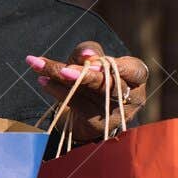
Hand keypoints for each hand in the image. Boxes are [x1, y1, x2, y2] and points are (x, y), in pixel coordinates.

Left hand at [24, 42, 148, 141]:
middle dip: (84, 76)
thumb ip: (89, 52)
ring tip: (42, 69)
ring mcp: (114, 114)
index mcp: (135, 78)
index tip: (95, 63)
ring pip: (88, 94)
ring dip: (62, 80)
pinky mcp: (97, 125)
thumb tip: (87, 54)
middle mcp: (129, 98)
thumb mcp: (91, 59)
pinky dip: (57, 91)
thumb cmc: (94, 76)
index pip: (136, 71)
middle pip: (108, 84)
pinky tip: (43, 81)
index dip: (120, 67)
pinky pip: (76, 105)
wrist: (84, 109)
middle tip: (63, 70)